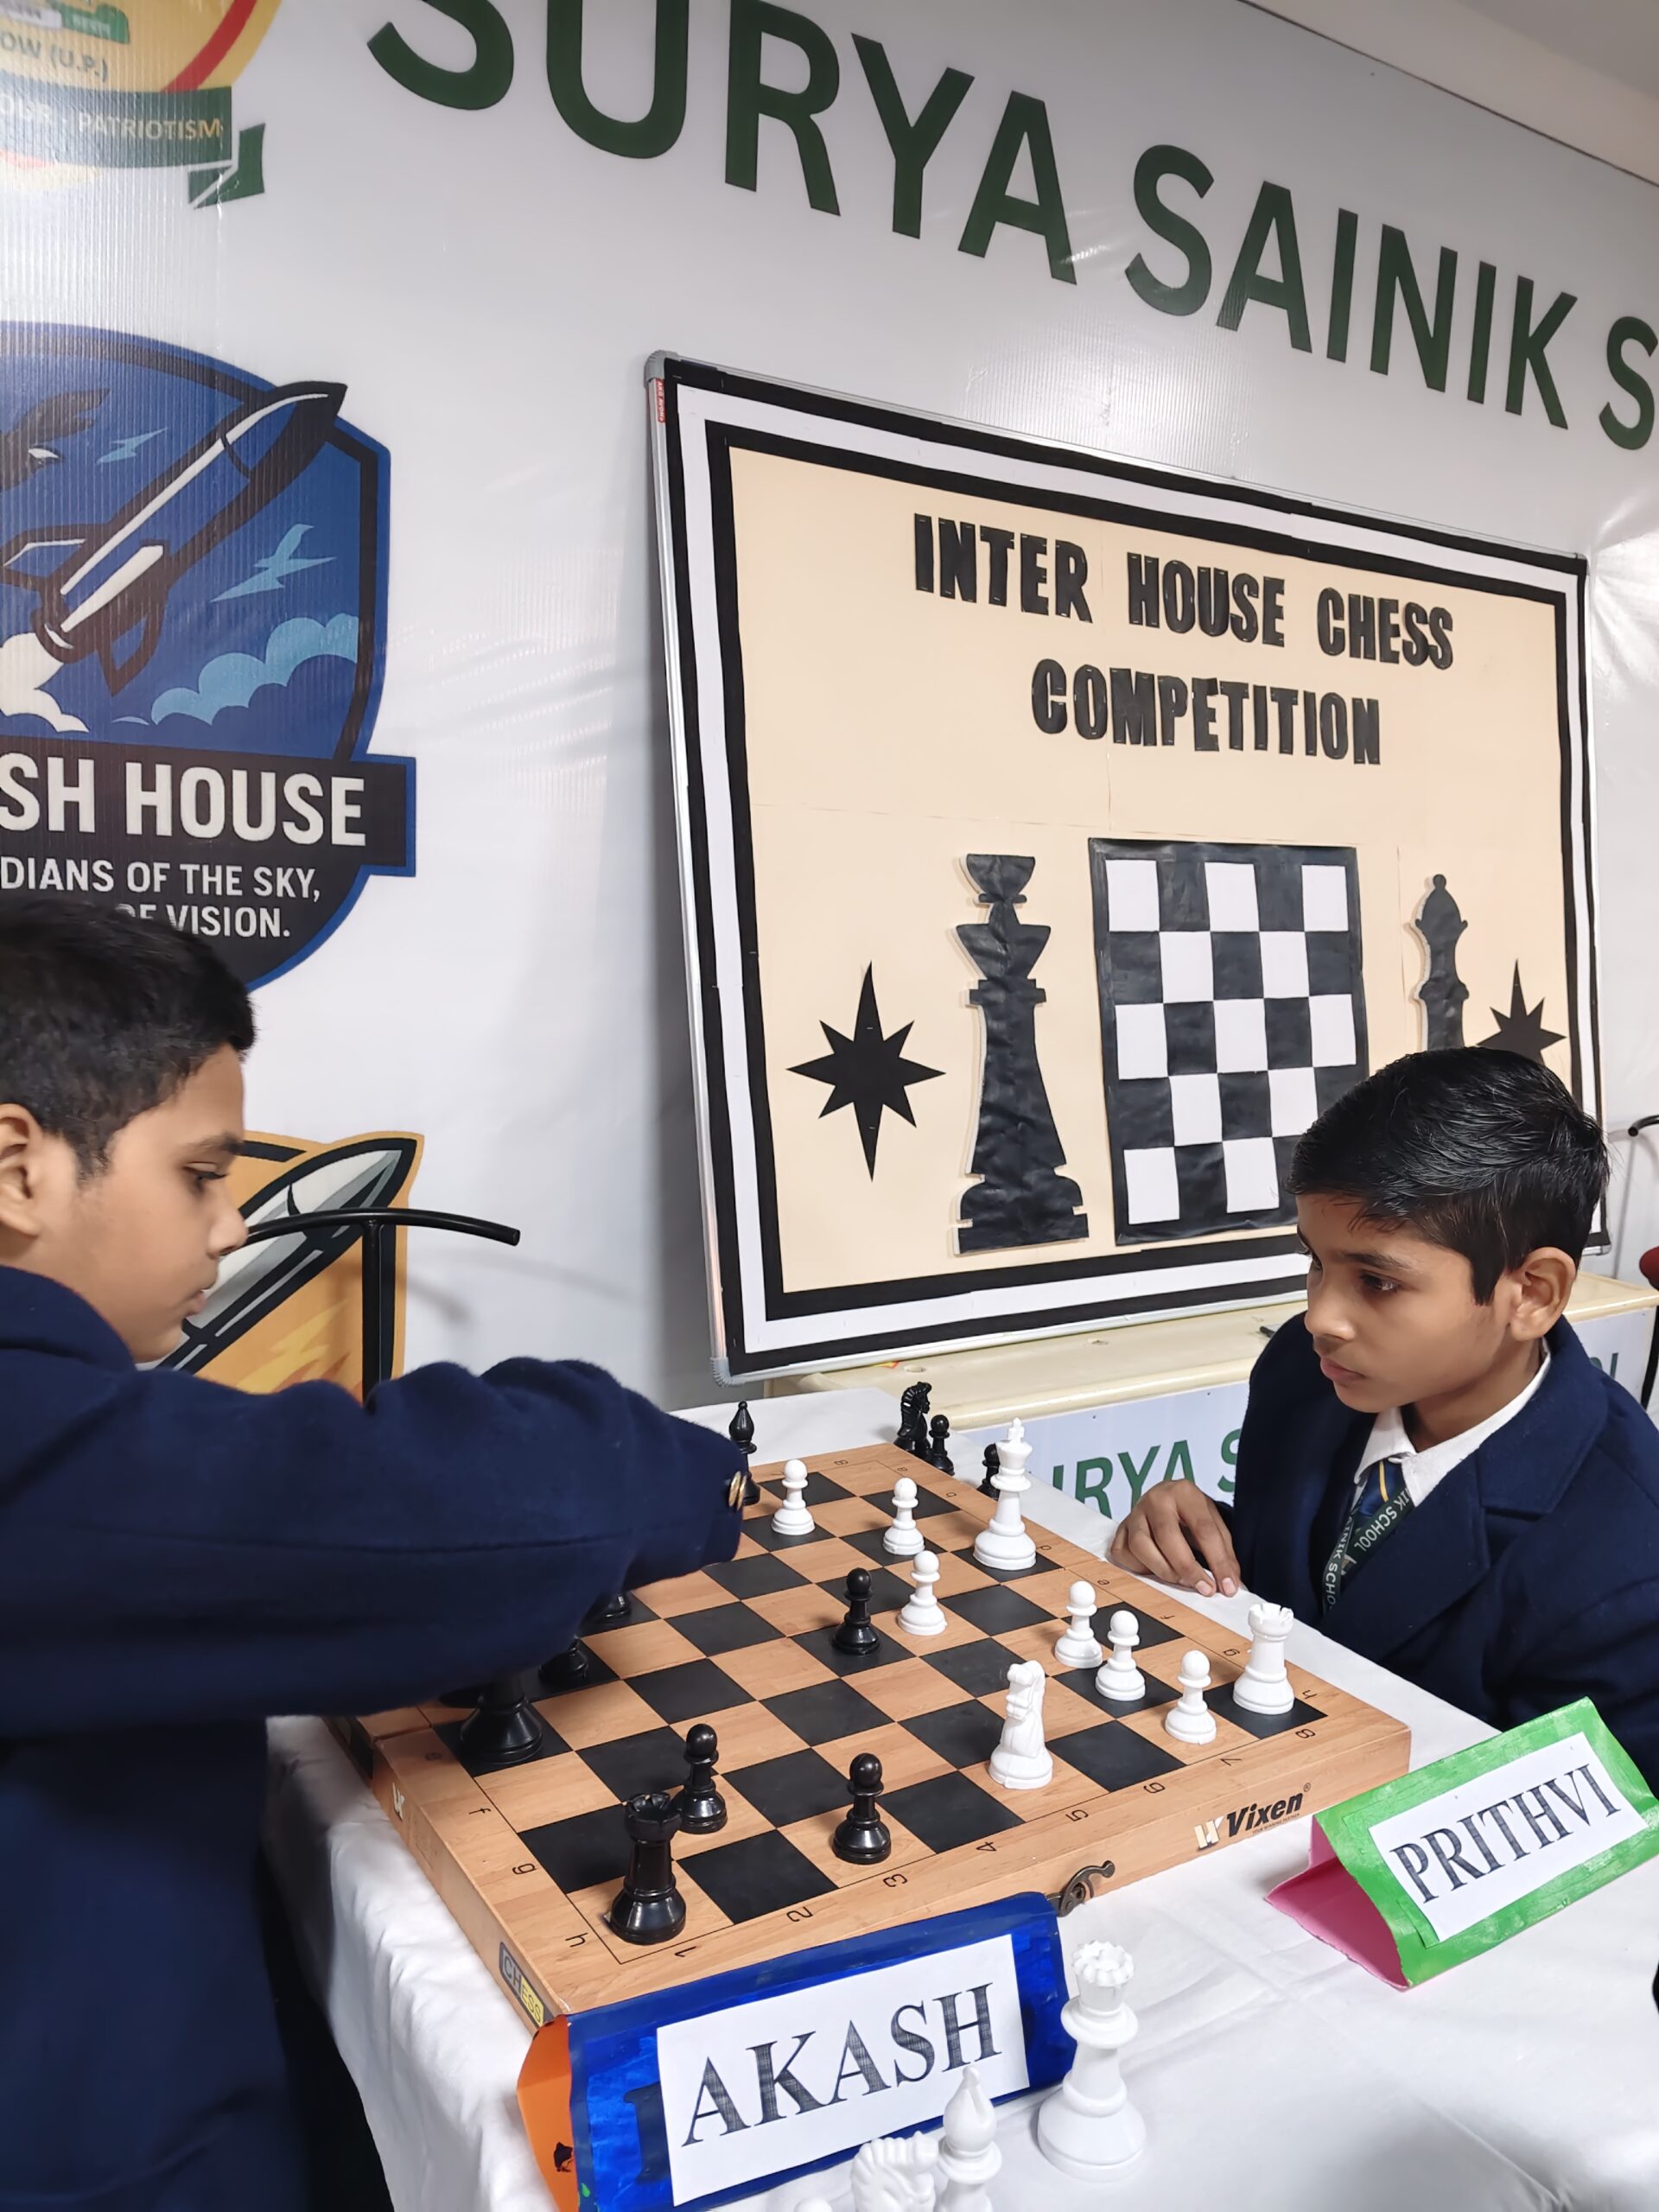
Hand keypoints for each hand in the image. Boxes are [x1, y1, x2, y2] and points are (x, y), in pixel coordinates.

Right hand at [1108, 1483, 1239, 1597]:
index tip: (1226, 1586)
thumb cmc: (1190, 1512)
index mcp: (1184, 1492)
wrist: (1167, 1498)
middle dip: (1188, 1568)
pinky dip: (1138, 1567)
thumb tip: (1230, 1583)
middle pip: (1167, 1536)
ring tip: (1179, 1579)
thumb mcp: (1213, 1522)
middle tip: (1204, 1587)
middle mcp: (1156, 1499)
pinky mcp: (1120, 1528)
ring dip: (1163, 1569)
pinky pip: (1122, 1552)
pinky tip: (1154, 1568)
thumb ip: (1223, 1551)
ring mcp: (1134, 1513)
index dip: (1217, 1561)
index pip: (1203, 1529)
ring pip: (1140, 1545)